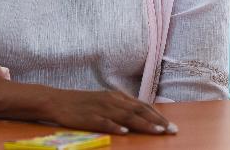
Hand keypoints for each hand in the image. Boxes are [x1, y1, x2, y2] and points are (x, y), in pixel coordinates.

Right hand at [44, 89, 178, 135]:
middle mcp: (112, 100)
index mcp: (116, 97)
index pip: (142, 106)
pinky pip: (104, 122)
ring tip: (157, 131)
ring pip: (126, 116)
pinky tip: (124, 132)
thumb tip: (140, 116)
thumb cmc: (82, 103)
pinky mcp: (89, 117)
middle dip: (157, 121)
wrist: (57, 101)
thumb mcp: (105, 102)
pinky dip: (115, 127)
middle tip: (172, 130)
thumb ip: (121, 108)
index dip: (158, 115)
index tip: (171, 126)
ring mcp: (101, 108)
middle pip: (139, 110)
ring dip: (143, 123)